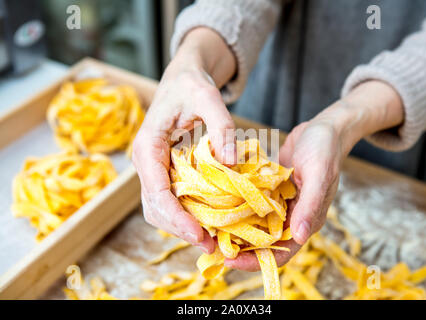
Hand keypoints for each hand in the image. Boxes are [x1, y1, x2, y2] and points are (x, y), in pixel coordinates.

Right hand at [132, 28, 236, 253]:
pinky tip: (206, 222)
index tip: (199, 233)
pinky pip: (169, 199)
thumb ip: (220, 126)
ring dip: (181, 226)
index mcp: (148, 146)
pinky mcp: (164, 171)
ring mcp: (153, 169)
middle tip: (210, 244)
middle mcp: (146, 161)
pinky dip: (184, 215)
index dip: (175, 216)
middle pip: (154, 207)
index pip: (156, 190)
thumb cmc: (191, 84)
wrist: (183, 78)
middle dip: (179, 228)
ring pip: (159, 208)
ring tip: (210, 240)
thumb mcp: (207, 97)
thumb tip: (231, 163)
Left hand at [225, 120, 341, 270]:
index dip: (256, 262)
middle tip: (210, 246)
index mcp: (306, 221)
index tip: (230, 261)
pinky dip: (236, 204)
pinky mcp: (269, 189)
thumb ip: (310, 206)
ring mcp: (278, 203)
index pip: (281, 252)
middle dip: (239, 248)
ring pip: (254, 223)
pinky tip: (216, 203)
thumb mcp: (319, 175)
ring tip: (208, 228)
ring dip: (234, 227)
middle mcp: (290, 217)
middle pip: (263, 242)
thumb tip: (300, 237)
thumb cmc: (325, 150)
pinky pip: (250, 202)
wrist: (323, 128)